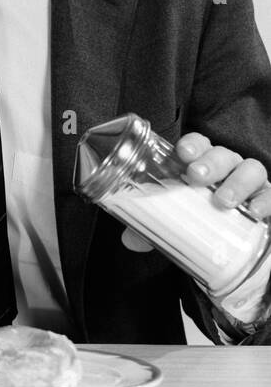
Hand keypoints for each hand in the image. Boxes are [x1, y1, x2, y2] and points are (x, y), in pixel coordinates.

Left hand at [121, 132, 270, 251]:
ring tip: (223, 201)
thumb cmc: (197, 217)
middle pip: (223, 155)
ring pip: (251, 169)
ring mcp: (250, 182)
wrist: (231, 242)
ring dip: (237, 182)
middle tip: (196, 177)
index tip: (182, 153)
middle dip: (210, 163)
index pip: (198, 145)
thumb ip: (151, 226)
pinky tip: (254, 212)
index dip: (192, 145)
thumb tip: (130, 241)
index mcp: (200, 163)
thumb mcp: (173, 219)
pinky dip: (265, 201)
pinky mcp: (267, 200)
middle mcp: (227, 167)